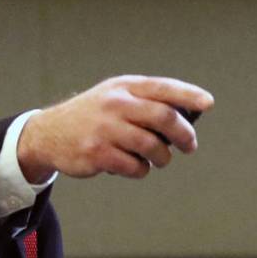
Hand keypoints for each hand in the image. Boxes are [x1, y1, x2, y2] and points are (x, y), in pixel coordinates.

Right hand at [17, 75, 214, 180]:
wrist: (48, 133)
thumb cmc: (92, 116)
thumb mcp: (113, 97)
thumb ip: (144, 102)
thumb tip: (186, 121)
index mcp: (122, 87)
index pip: (162, 88)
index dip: (189, 95)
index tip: (208, 103)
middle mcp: (114, 104)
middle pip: (164, 118)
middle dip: (185, 135)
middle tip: (189, 145)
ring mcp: (105, 129)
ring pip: (153, 146)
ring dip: (163, 158)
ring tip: (158, 159)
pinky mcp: (97, 153)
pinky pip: (135, 167)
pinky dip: (140, 170)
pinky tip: (130, 165)